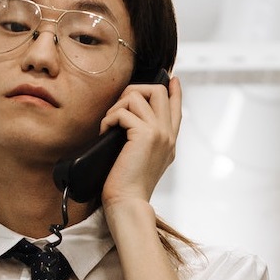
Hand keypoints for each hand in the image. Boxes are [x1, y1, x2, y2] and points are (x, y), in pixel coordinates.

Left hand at [98, 75, 181, 209]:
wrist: (127, 202)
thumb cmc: (126, 184)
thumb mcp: (140, 159)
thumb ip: (142, 139)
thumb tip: (128, 119)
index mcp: (169, 140)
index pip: (176, 107)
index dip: (174, 90)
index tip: (171, 78)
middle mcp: (168, 134)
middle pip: (158, 90)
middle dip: (133, 90)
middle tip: (118, 108)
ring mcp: (159, 133)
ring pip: (138, 95)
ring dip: (117, 106)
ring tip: (108, 125)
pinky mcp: (145, 135)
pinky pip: (123, 111)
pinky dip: (108, 119)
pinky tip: (104, 132)